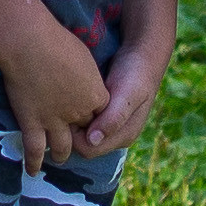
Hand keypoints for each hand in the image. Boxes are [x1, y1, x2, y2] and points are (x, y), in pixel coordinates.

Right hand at [0, 14, 108, 175]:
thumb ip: (86, 75)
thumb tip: (82, 77)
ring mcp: (55, 121)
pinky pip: (35, 149)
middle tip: (75, 140)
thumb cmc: (58, 42)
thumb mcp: (83, 57)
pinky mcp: (32, 123)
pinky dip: (34, 162)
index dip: (94, 117)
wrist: (30, 44)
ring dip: (61, 154)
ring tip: (58, 158)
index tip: (88, 116)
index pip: (101, 116)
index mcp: (96, 97)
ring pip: (62, 147)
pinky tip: (33, 171)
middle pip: (83, 133)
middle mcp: (79, 113)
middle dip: (80, 137)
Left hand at [74, 44, 168, 158]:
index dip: (74, 136)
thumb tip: (93, 140)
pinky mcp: (101, 115)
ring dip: (72, 121)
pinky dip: (75, 113)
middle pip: (81, 145)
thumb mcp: (128, 94)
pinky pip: (83, 123)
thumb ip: (114, 117)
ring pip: (80, 134)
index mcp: (123, 136)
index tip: (68, 113)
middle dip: (71, 130)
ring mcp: (108, 126)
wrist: (141, 56)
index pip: (88, 150)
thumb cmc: (134, 74)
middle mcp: (114, 136)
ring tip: (67, 101)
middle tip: (65, 105)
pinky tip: (72, 99)